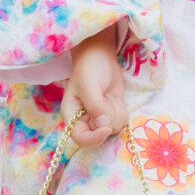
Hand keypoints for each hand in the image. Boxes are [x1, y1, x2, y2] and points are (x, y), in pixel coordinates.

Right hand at [65, 31, 126, 149]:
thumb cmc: (89, 68)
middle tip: (107, 100)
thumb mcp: (89, 84)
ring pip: (114, 128)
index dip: (94, 138)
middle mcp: (84, 120)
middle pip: (100, 135)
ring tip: (109, 97)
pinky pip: (122, 122)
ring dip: (116, 113)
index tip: (106, 128)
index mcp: (71, 115)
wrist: (100, 57)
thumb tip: (104, 125)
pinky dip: (123, 112)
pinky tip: (115, 99)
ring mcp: (99, 118)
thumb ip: (95, 106)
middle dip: (109, 119)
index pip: (80, 138)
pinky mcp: (112, 114)